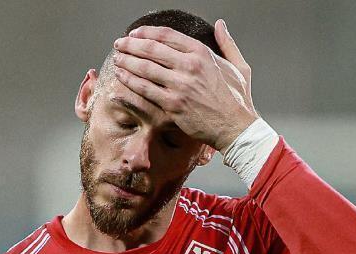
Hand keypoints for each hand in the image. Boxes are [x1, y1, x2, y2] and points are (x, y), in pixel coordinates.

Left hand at [113, 19, 258, 153]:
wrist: (234, 126)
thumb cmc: (237, 100)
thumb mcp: (238, 66)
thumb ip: (227, 44)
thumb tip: (221, 25)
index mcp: (202, 53)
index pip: (166, 35)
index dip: (146, 32)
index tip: (135, 33)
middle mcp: (189, 66)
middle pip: (151, 49)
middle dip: (131, 45)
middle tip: (119, 44)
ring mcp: (179, 86)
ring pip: (145, 68)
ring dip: (127, 61)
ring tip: (117, 59)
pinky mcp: (172, 105)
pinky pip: (145, 89)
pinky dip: (130, 81)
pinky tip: (121, 77)